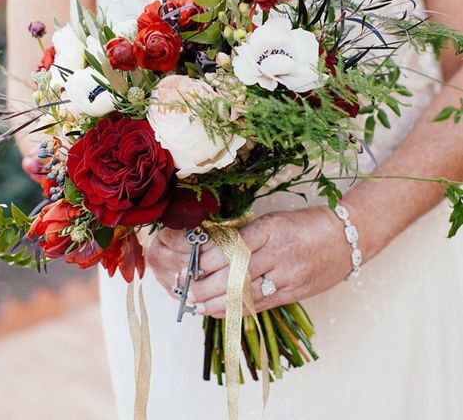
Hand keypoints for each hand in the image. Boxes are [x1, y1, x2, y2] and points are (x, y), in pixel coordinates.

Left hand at [145, 206, 352, 318]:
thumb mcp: (275, 220)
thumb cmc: (307, 225)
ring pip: (246, 294)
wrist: (347, 239)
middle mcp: (278, 253)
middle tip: (185, 289)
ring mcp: (287, 276)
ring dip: (217, 302)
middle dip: (206, 285)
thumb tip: (213, 250)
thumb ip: (247, 235)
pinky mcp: (293, 293)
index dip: (207, 260)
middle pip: (235, 274)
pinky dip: (237, 310)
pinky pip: (260, 305)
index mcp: (271, 229)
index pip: (232, 247)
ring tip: (197, 305)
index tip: (189, 264)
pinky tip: (219, 312)